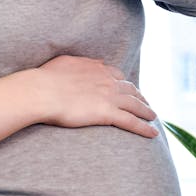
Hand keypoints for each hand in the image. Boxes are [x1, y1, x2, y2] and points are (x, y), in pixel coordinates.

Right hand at [34, 55, 158, 137]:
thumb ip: (83, 62)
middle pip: (130, 89)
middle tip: (145, 103)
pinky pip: (132, 122)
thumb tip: (96, 62)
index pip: (118, 75)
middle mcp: (107, 81)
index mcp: (96, 69)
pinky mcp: (107, 113)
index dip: (125, 83)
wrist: (42, 91)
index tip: (129, 88)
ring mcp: (109, 97)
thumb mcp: (66, 61)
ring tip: (153, 117)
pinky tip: (153, 134)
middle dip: (140, 96)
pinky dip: (144, 128)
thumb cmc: (47, 78)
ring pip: (135, 105)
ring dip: (146, 111)